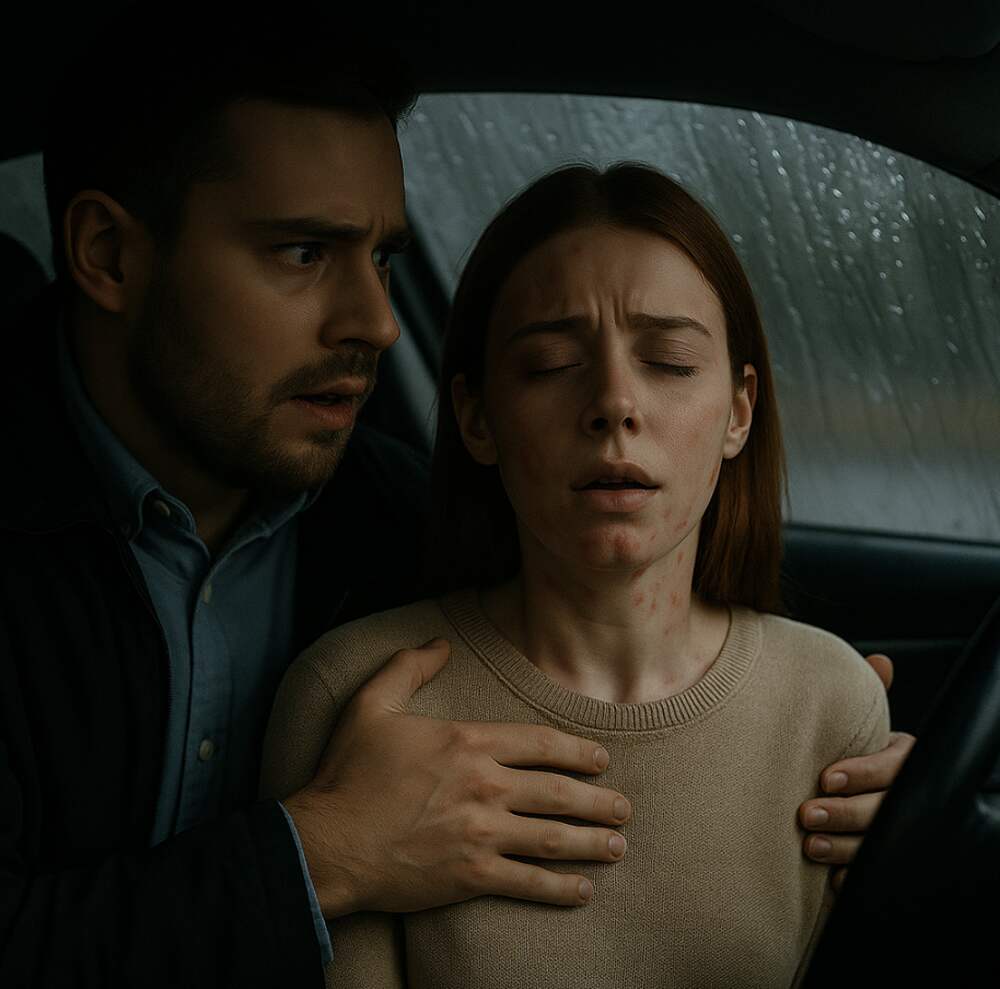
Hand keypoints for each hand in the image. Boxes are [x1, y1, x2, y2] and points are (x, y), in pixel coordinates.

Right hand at [283, 638, 631, 917]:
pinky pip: (528, 882)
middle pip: (559, 792)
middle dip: (599, 799)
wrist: (326, 842)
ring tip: (618, 844)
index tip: (602, 760)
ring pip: (553, 837)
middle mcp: (485, 786)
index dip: (578, 751)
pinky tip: (582, 889)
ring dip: (592, 841)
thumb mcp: (372, 704)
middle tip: (624, 806)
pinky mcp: (471, 876)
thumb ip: (408, 667)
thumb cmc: (348, 772)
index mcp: (468, 742)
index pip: (541, 743)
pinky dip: (560, 888)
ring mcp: (481, 833)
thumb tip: (438, 643)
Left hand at [798, 654, 914, 889]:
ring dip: (843, 848)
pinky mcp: (879, 858)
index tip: (825, 777)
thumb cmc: (844, 746)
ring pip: (876, 844)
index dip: (861, 773)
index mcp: (902, 758)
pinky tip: (828, 878)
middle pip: (884, 809)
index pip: (891, 767)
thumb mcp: (856, 721)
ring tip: (809, 846)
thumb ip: (865, 694)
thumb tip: (880, 661)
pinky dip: (849, 877)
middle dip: (845, 814)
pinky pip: (870, 874)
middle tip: (807, 814)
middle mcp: (904, 795)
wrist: (838, 786)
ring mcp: (894, 829)